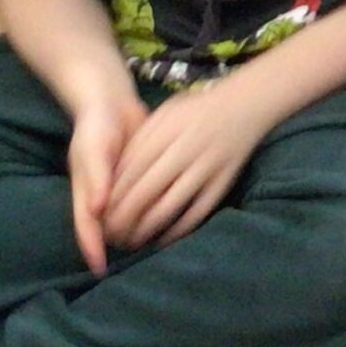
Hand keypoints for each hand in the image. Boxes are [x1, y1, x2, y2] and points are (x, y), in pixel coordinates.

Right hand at [65, 86, 147, 273]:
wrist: (112, 100)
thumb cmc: (97, 124)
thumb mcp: (93, 147)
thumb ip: (96, 176)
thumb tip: (98, 209)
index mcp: (86, 192)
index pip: (86, 228)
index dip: (92, 249)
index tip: (100, 270)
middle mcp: (101, 195)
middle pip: (106, 228)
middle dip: (115, 244)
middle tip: (134, 258)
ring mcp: (119, 188)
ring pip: (126, 218)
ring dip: (135, 230)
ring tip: (151, 246)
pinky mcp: (138, 178)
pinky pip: (143, 201)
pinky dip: (150, 211)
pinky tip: (168, 219)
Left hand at [99, 75, 270, 252]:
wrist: (246, 104)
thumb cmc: (198, 109)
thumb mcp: (167, 112)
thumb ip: (143, 138)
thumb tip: (116, 172)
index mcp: (167, 130)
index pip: (132, 168)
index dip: (113, 194)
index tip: (100, 212)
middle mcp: (186, 150)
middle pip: (146, 190)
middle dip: (124, 217)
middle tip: (109, 234)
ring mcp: (206, 168)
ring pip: (169, 206)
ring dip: (146, 228)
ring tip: (131, 242)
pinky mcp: (223, 183)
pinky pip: (197, 212)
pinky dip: (178, 230)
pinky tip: (162, 239)